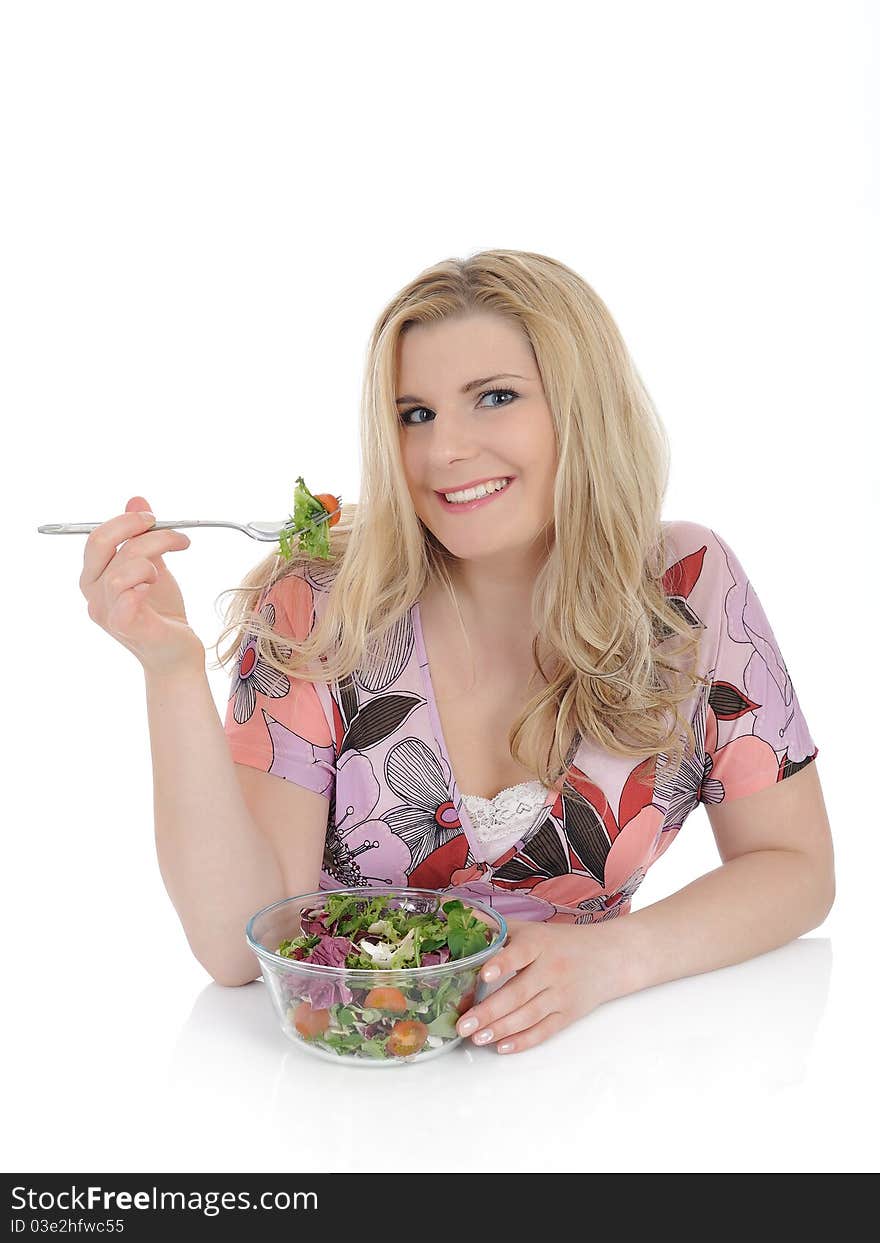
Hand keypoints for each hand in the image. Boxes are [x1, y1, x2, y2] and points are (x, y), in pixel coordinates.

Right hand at [80, 495, 204, 677]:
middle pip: (102, 544)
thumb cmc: (162, 612)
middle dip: (137, 529)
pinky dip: (143, 586)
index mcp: (95, 577)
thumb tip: (136, 500)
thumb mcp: (153, 566)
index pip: (97, 537)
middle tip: (170, 532)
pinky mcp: (126, 627)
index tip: (154, 518)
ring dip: (150, 561)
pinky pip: (126, 598)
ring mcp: (107, 612)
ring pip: (121, 569)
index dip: (125, 521)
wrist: (177, 652)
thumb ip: (141, 537)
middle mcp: (94, 594)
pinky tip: (156, 588)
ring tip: (164, 574)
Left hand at [455, 916, 630, 1055]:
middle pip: (518, 993)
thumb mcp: (531, 929)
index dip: (502, 964)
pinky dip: (524, 1041)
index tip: (484, 974)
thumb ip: (496, 926)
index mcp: (539, 944)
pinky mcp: (568, 1015)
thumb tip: (460, 916)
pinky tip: (502, 1047)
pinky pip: (544, 1031)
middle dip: (489, 1011)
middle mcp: (551, 969)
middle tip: (463, 1025)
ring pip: (529, 1015)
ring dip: (501, 1029)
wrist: (608, 956)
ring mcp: (561, 994)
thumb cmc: (561, 942)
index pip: (519, 953)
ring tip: (476, 1038)